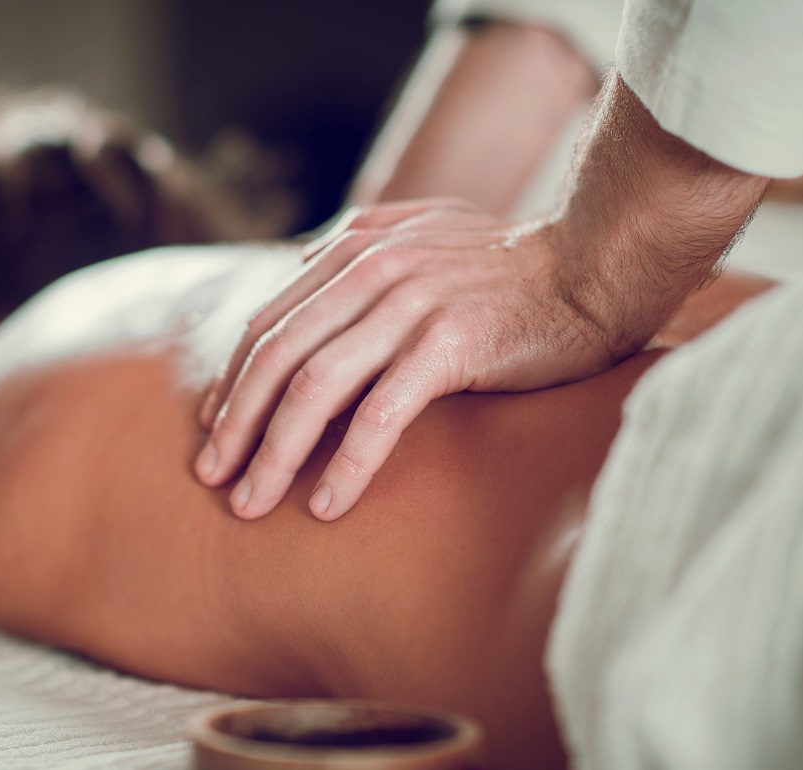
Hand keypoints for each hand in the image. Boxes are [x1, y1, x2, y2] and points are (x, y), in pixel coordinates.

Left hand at [192, 197, 613, 520]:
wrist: (591, 268)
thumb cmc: (508, 266)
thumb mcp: (424, 231)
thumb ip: (363, 239)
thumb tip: (306, 257)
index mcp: (358, 250)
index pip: (270, 322)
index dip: (233, 381)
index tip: (212, 430)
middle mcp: (374, 272)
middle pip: (278, 357)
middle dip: (236, 424)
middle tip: (212, 479)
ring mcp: (411, 307)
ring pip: (316, 388)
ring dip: (275, 453)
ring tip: (252, 504)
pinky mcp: (450, 345)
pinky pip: (382, 414)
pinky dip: (348, 463)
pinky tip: (328, 506)